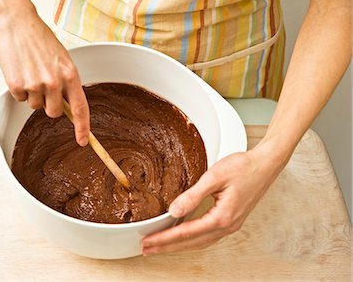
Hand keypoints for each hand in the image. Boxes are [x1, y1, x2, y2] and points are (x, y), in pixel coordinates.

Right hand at [0, 5, 89, 145]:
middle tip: (44, 86)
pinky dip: (20, 89)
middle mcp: (54, 82)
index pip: (80, 108)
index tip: (83, 140)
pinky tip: (20, 71)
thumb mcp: (63, 59)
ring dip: (33, 94)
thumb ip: (67, 82)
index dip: (83, 128)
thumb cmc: (41, 39)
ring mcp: (35, 84)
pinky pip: (21, 99)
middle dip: (50, 105)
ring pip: (36, 106)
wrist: (17, 23)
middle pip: (55, 113)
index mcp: (70, 75)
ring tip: (31, 72)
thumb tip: (68, 106)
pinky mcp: (16, 85)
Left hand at [142, 143, 286, 254]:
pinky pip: (207, 236)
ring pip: (200, 242)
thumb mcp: (214, 177)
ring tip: (160, 245)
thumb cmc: (244, 167)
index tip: (148, 241)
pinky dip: (191, 239)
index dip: (165, 238)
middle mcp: (227, 226)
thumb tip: (174, 210)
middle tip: (147, 248)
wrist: (266, 164)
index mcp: (222, 217)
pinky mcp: (231, 220)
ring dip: (178, 245)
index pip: (186, 233)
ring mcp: (231, 225)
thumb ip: (193, 195)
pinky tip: (183, 236)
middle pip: (192, 243)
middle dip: (167, 247)